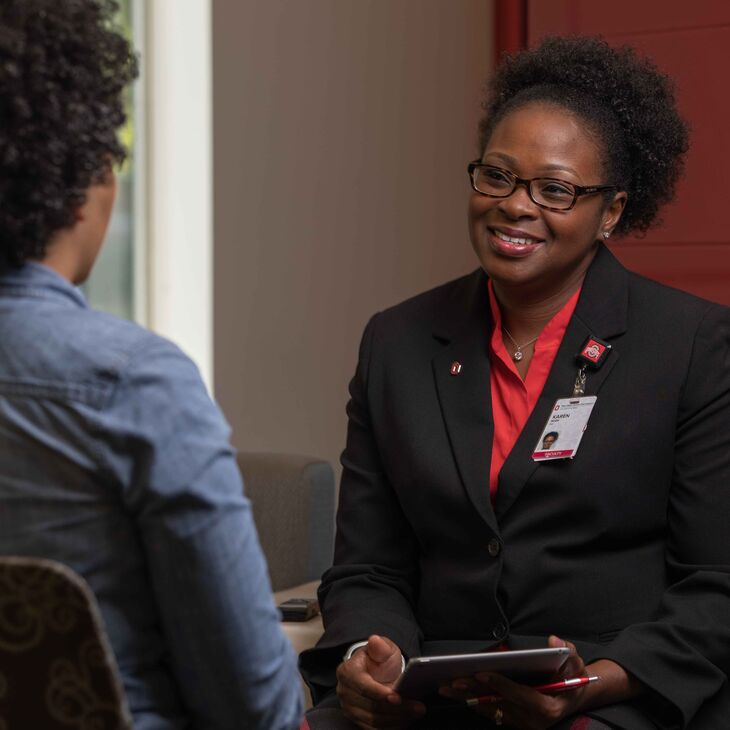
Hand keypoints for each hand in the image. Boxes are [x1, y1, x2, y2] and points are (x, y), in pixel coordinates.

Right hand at [336, 634, 425, 729]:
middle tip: (418, 707)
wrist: (375, 672)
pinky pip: (374, 729)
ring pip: (373, 721)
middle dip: (397, 709)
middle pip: (371, 707)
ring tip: (415, 713)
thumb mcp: (383, 648)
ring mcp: (349, 708)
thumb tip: (374, 640)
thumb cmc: (380, 660)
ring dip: (397, 720)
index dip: (380, 693)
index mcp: (347, 671)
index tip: (397, 697)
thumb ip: (380, 646)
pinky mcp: (357, 721)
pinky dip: (391, 727)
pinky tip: (406, 721)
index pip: (363, 686)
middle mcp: (345, 692)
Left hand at [439, 636, 588, 728]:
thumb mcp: (576, 663)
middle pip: (499, 704)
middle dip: (474, 692)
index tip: (480, 673)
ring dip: (467, 698)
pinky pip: (490, 712)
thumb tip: (553, 640)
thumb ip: (567, 651)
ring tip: (447, 687)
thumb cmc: (573, 677)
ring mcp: (522, 723)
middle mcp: (532, 720)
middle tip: (453, 681)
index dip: (499, 684)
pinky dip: (473, 702)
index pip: (520, 695)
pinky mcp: (513, 722)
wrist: (574, 697)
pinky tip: (457, 693)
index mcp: (547, 707)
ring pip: (490, 710)